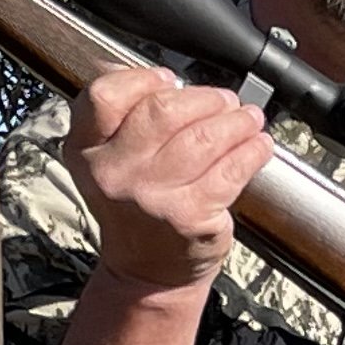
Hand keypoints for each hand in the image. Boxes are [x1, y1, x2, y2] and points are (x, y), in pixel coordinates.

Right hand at [64, 65, 269, 292]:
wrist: (146, 270)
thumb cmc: (135, 205)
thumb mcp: (111, 159)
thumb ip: (125, 113)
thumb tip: (157, 75)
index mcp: (86, 150)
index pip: (104, 96)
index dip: (142, 80)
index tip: (168, 80)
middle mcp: (113, 174)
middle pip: (162, 111)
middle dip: (203, 99)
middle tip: (224, 100)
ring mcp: (152, 197)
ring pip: (203, 138)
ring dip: (235, 122)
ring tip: (248, 118)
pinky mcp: (189, 217)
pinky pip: (229, 171)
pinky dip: (251, 152)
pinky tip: (258, 146)